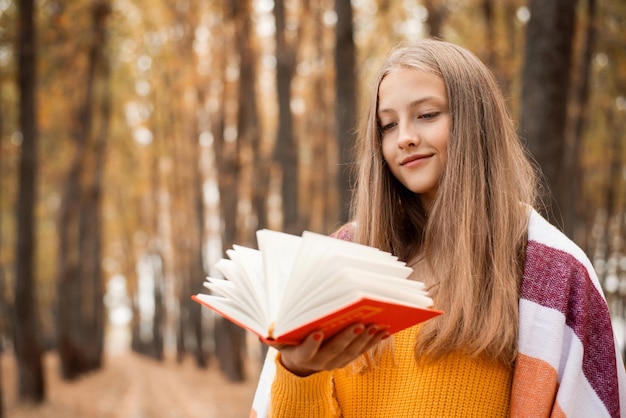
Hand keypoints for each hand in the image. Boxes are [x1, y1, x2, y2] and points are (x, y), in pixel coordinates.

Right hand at [269, 323, 388, 376]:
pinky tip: (383, 331)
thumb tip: (264, 329)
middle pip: (334, 350)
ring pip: (351, 352)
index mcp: (301, 355)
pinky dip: (372, 342)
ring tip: (376, 326)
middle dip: (347, 337)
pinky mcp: (346, 360)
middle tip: (358, 324)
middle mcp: (320, 362)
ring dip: (365, 340)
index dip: (311, 344)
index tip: (317, 333)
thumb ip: (274, 336)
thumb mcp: (280, 340)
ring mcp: (335, 363)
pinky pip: (361, 352)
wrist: (301, 364)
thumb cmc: (290, 342)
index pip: (306, 351)